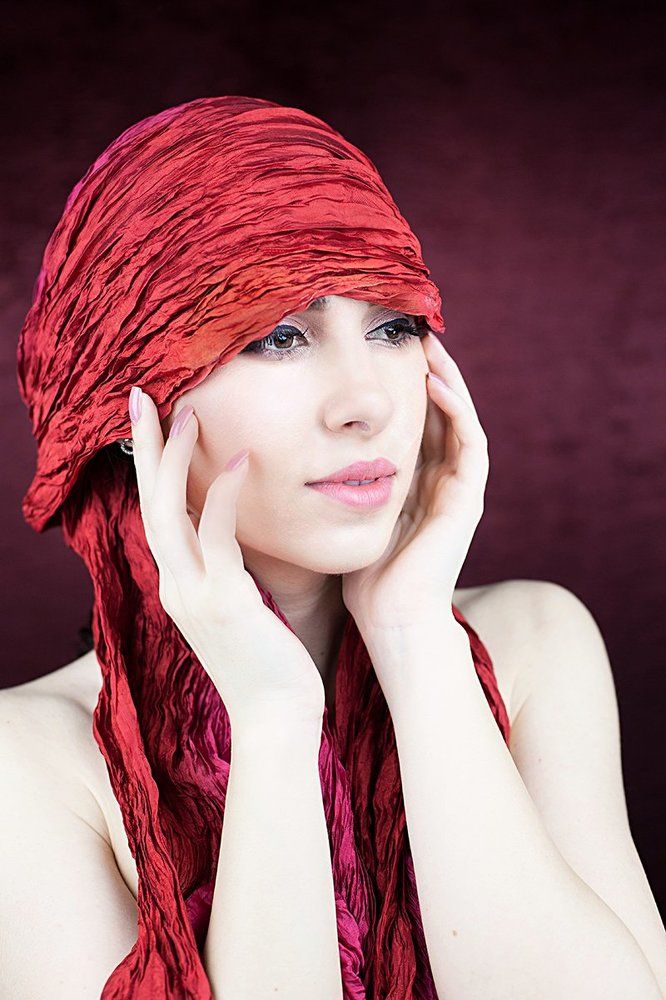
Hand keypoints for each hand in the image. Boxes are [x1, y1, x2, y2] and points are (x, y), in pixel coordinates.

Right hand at [129, 388, 325, 730]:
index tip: (153, 421)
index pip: (157, 514)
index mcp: (180, 585)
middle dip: (145, 448)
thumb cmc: (269, 662)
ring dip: (174, 459)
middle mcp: (176, 585)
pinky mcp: (224, 600)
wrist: (277, 718)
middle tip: (142, 396)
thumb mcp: (240, 607)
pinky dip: (223, 494)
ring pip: (169, 513)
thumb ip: (229, 570)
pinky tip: (238, 459)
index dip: (151, 466)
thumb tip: (235, 535)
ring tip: (188, 411)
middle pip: (149, 503)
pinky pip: (216, 535)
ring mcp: (194, 594)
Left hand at [342, 332, 488, 638]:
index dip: (400, 387)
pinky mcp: (469, 499)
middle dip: (426, 371)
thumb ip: (334, 487)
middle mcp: (440, 481)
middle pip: (438, 412)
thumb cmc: (363, 579)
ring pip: (459, 418)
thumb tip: (291, 454)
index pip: (413, 422)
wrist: (392, 622)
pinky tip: (435, 383)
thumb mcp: (343, 519)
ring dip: (446, 379)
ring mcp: (459, 489)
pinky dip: (457, 411)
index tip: (378, 352)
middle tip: (407, 331)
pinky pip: (471, 443)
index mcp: (414, 484)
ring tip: (427, 342)